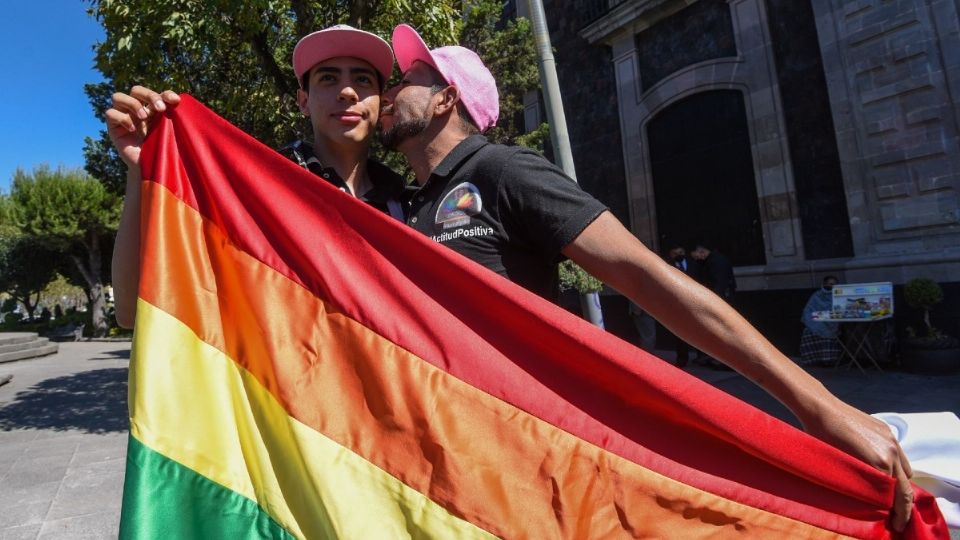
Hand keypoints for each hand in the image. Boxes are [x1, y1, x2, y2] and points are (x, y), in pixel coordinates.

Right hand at [104, 86, 180, 167]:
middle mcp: (136, 110)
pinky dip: (122, 118)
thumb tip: (179, 101)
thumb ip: (172, 117)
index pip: (157, 94)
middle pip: (136, 89)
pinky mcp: (112, 127)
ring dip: (133, 104)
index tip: (176, 100)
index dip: (165, 94)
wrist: (151, 168)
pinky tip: (133, 129)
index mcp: (152, 109)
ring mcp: (123, 116)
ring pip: (118, 96)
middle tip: (160, 108)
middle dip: (149, 95)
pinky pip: (110, 113)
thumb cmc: (162, 150)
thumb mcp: (169, 132)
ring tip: (144, 117)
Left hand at [803, 398, 913, 531]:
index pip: (896, 497)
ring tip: (889, 495)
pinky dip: (896, 468)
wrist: (821, 409)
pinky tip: (884, 472)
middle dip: (903, 505)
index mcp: (878, 463)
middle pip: (905, 487)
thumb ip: (860, 486)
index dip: (897, 514)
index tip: (895, 525)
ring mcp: (891, 440)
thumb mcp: (839, 469)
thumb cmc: (821, 439)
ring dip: (900, 484)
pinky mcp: (888, 431)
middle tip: (897, 520)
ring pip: (906, 472)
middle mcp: (890, 452)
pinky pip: (900, 456)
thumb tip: (870, 503)